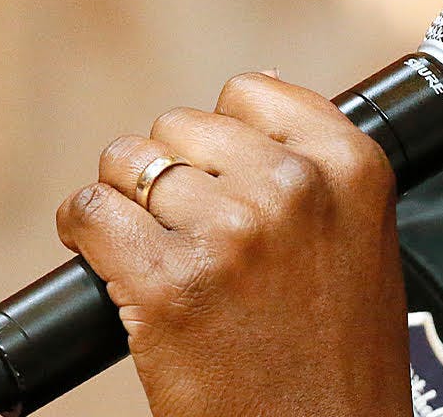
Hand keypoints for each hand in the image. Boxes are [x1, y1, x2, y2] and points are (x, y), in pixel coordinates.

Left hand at [55, 72, 409, 416]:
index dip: (224, 140)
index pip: (250, 93)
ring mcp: (231, 231)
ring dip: (127, 202)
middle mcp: (295, 186)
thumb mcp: (360, 238)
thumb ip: (316, 165)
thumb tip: (256, 90)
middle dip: (173, 172)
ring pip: (128, 163)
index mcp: (352, 165)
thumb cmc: (341, 352)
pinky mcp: (168, 282)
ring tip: (151, 247)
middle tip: (187, 230)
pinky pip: (89, 213)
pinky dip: (82, 231)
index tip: (222, 180)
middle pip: (180, 127)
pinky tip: (101, 258)